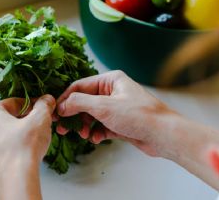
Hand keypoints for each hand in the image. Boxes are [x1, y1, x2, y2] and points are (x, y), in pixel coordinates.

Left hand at [0, 95, 55, 198]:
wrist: (16, 179)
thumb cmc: (24, 146)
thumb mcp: (40, 119)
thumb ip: (44, 105)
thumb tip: (47, 100)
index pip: (13, 103)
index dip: (30, 106)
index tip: (40, 110)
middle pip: (4, 119)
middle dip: (20, 121)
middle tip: (36, 126)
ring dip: (12, 136)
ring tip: (29, 142)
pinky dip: (7, 152)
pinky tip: (19, 155)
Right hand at [56, 70, 176, 156]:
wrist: (163, 135)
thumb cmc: (139, 115)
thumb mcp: (104, 107)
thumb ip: (79, 103)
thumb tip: (62, 105)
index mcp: (110, 80)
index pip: (80, 86)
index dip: (65, 99)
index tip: (55, 112)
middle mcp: (113, 92)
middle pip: (84, 102)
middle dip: (74, 115)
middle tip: (63, 128)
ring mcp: (117, 108)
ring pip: (92, 115)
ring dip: (85, 126)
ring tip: (84, 135)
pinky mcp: (121, 122)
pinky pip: (102, 126)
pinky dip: (97, 132)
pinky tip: (97, 138)